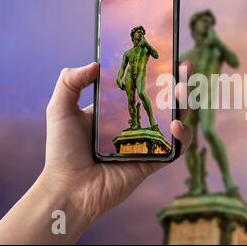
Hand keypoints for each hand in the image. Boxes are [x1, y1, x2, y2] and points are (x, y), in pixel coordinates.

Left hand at [43, 61, 192, 227]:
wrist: (69, 189)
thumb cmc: (63, 151)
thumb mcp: (60, 109)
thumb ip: (70, 81)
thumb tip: (95, 63)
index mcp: (116, 110)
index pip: (142, 87)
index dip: (156, 73)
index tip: (166, 57)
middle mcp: (134, 124)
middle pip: (164, 100)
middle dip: (178, 83)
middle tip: (186, 67)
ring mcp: (146, 142)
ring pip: (175, 120)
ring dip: (184, 105)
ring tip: (183, 90)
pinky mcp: (153, 161)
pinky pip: (176, 149)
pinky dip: (182, 137)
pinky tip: (176, 124)